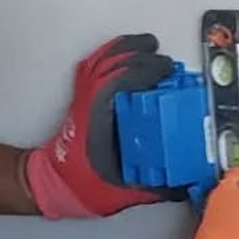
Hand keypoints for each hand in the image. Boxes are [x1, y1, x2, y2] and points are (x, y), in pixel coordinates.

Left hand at [26, 34, 173, 218]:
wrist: (54, 185)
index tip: (165, 70)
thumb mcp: (121, 193)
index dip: (142, 71)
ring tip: (150, 45)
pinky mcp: (84, 100)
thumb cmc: (80, 187)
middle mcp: (89, 105)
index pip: (117, 83)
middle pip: (110, 65)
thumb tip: (184, 184)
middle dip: (141, 57)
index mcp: (97, 123)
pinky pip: (95, 67)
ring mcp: (84, 99)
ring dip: (126, 49)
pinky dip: (111, 55)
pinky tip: (125, 52)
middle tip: (167, 63)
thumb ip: (155, 189)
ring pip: (101, 61)